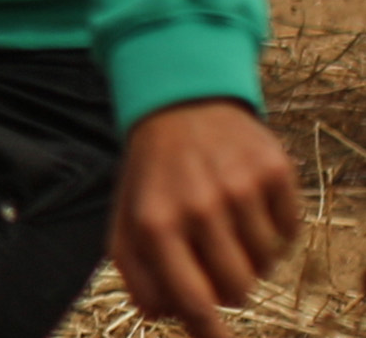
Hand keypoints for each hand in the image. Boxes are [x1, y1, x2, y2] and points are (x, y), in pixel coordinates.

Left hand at [109, 99, 299, 337]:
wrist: (180, 102)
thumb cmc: (154, 173)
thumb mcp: (128, 215)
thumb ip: (137, 271)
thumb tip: (164, 318)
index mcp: (155, 222)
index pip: (193, 302)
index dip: (209, 333)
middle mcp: (197, 206)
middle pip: (237, 290)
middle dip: (229, 286)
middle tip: (215, 255)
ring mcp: (239, 187)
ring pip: (267, 265)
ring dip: (251, 254)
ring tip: (227, 220)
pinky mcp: (274, 171)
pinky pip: (291, 233)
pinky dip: (275, 227)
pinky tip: (249, 200)